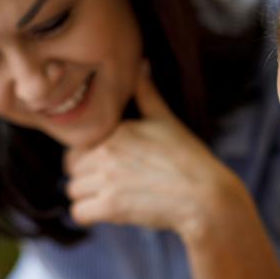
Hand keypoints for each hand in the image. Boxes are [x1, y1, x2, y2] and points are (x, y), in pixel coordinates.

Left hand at [64, 61, 243, 239]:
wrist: (207, 198)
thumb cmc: (189, 160)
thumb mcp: (167, 120)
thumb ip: (147, 93)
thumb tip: (142, 63)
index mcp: (117, 129)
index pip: (78, 142)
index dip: (90, 155)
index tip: (112, 164)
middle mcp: (107, 151)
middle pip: (72, 167)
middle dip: (87, 176)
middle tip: (114, 183)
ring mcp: (108, 179)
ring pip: (73, 190)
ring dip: (88, 197)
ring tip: (114, 197)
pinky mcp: (111, 207)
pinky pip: (78, 213)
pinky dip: (90, 215)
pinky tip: (110, 212)